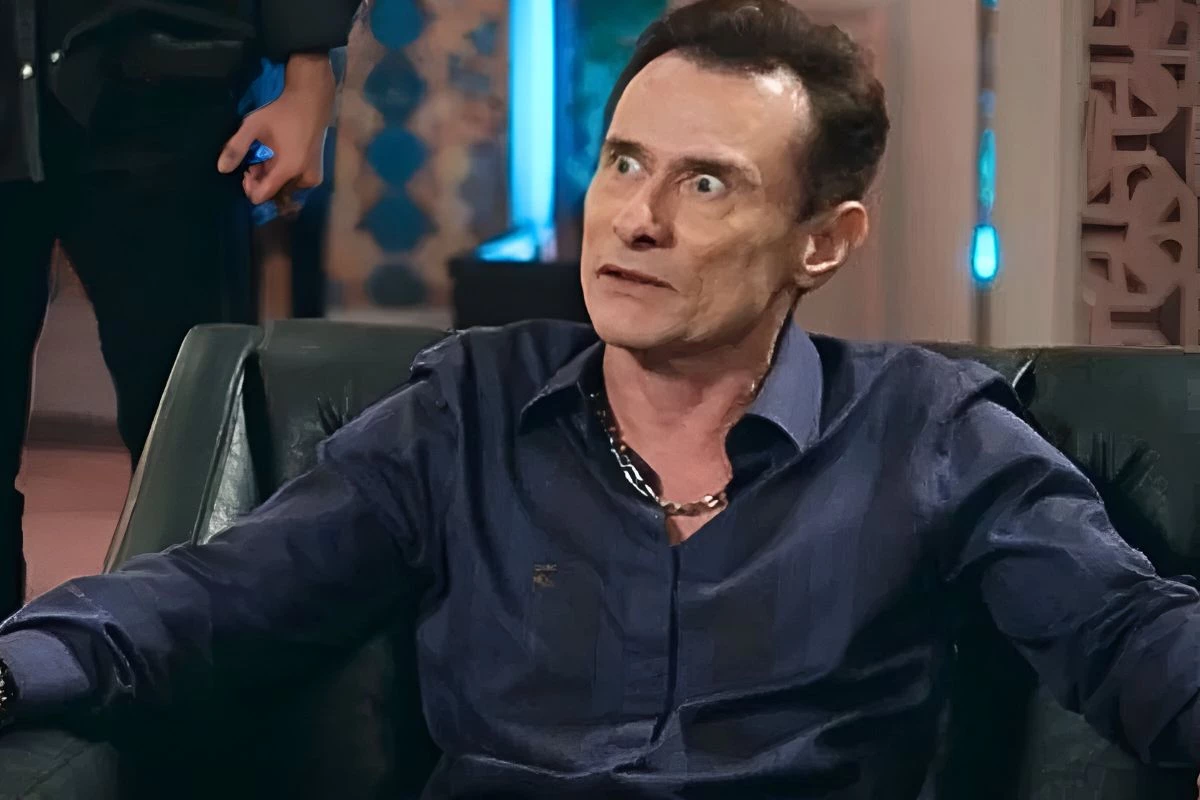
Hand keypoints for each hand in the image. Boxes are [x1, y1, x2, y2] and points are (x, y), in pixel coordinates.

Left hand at [217, 53, 335, 205]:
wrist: (311, 102)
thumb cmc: (282, 113)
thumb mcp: (253, 126)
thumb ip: (236, 147)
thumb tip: (221, 169)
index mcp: (288, 170)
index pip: (262, 196)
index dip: (250, 188)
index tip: (247, 170)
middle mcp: (302, 180)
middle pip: (273, 194)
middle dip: (261, 181)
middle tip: (256, 161)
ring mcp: (312, 179)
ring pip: (284, 190)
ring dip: (272, 179)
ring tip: (268, 158)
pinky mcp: (316, 175)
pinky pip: (294, 185)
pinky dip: (284, 177)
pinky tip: (280, 160)